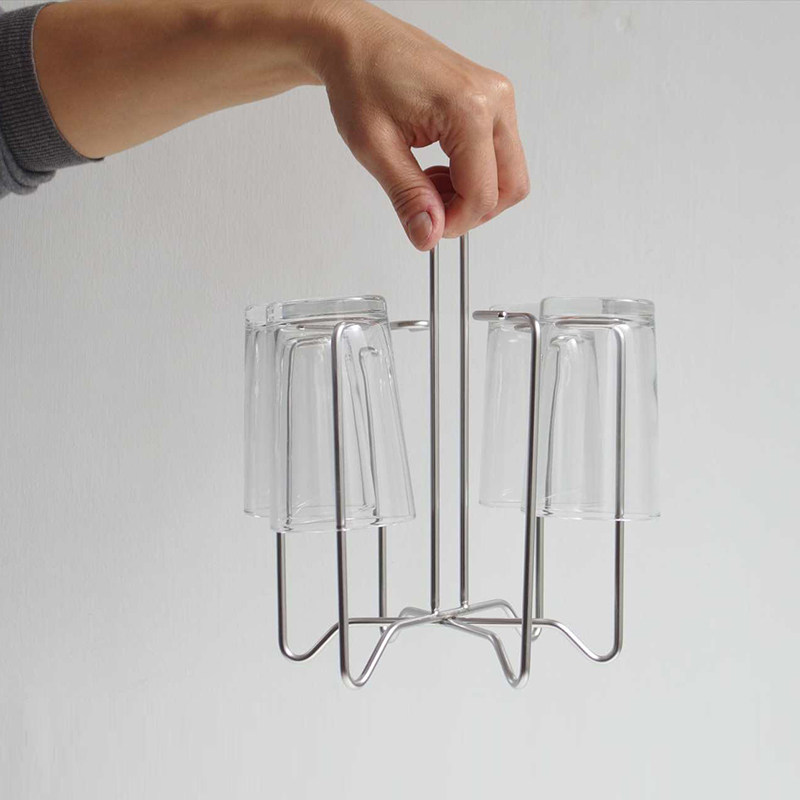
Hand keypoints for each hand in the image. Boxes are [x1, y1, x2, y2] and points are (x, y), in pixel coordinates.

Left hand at [313, 0, 529, 249]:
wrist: (355, 41)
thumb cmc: (360, 78)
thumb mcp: (375, 147)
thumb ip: (407, 196)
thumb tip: (428, 235)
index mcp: (469, 108)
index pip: (483, 194)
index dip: (455, 223)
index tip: (426, 227)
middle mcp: (494, 100)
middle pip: (511, 187)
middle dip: (471, 211)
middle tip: (429, 208)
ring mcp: (497, 98)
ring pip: (508, 175)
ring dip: (472, 194)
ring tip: (427, 183)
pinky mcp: (491, 102)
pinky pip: (499, 157)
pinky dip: (472, 175)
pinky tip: (438, 168)